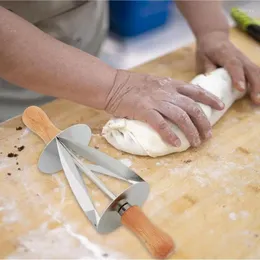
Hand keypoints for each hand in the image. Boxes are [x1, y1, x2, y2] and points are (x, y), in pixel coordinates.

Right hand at [104, 70, 223, 146]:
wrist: (111, 85)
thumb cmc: (130, 84)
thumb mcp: (153, 82)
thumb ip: (166, 89)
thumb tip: (175, 100)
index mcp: (169, 84)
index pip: (195, 90)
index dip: (209, 98)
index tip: (219, 106)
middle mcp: (166, 92)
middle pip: (192, 107)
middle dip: (203, 122)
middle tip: (207, 135)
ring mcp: (156, 101)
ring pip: (181, 117)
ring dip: (191, 131)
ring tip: (195, 143)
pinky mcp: (144, 110)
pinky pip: (161, 124)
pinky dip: (169, 134)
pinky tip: (175, 143)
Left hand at [196, 31, 259, 103]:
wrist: (215, 38)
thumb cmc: (207, 50)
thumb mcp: (202, 57)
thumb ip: (207, 67)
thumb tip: (209, 79)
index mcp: (226, 54)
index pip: (234, 65)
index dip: (238, 77)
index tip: (241, 89)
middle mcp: (239, 57)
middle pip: (250, 70)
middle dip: (255, 85)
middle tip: (256, 100)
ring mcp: (245, 60)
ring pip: (256, 72)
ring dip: (259, 86)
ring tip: (259, 101)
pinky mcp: (247, 64)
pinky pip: (256, 73)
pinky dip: (259, 83)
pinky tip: (259, 95)